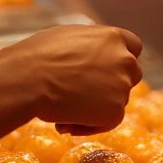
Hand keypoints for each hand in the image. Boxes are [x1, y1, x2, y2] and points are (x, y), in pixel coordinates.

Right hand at [0, 25, 142, 135]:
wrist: (28, 79)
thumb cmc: (37, 57)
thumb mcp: (67, 38)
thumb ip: (88, 46)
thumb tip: (89, 55)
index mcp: (112, 37)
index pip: (134, 46)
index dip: (121, 58)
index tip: (109, 68)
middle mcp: (124, 59)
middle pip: (132, 74)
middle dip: (114, 84)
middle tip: (87, 95)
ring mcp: (122, 85)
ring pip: (117, 100)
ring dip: (97, 107)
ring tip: (63, 111)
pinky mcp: (116, 111)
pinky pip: (108, 122)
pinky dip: (90, 126)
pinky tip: (66, 124)